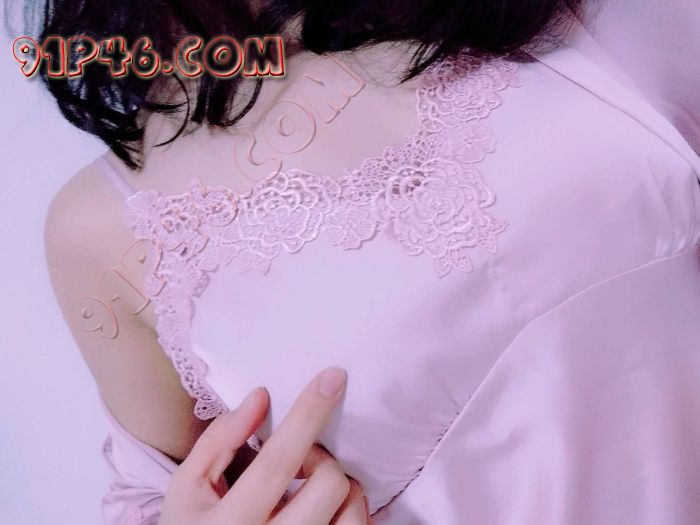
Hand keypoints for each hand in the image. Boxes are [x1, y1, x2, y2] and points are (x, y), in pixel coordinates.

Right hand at [159, 367, 370, 523]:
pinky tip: (324, 510)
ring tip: (310, 488)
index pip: (278, 461)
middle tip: (300, 461)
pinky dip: (350, 509)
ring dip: (341, 486)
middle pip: (328, 486)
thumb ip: (219, 440)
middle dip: (322, 458)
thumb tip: (261, 397)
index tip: (332, 378)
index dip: (307, 415)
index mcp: (231, 522)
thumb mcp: (188, 486)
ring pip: (352, 510)